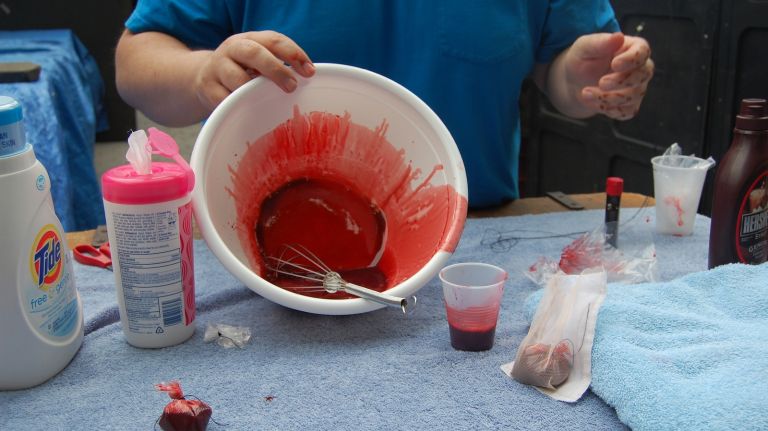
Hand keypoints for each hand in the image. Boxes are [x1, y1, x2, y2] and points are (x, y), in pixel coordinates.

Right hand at [195, 31, 314, 111]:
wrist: (202, 76)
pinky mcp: (208, 89)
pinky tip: (249, 109)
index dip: (294, 54)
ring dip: (255, 90)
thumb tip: (308, 77)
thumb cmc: (242, 69)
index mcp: (250, 39)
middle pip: (254, 53)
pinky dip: (239, 104)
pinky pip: (226, 99)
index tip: (310, 72)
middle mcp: (233, 49)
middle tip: (292, 86)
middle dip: (276, 69)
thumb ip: (279, 63)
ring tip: (266, 100)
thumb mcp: (259, 60)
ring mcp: (218, 68)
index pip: (274, 40)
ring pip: (237, 78)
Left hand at [565, 32, 653, 120]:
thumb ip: (600, 42)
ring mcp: (637, 88)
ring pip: (633, 96)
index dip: (632, 59)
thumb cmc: (582, 59)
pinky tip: (593, 102)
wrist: (573, 82)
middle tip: (601, 83)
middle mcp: (640, 68)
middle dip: (621, 82)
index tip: (615, 64)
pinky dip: (608, 110)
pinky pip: (626, 112)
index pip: (643, 51)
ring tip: (585, 93)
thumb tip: (618, 36)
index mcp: (632, 48)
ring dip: (608, 98)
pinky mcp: (629, 105)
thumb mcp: (584, 47)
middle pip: (643, 76)